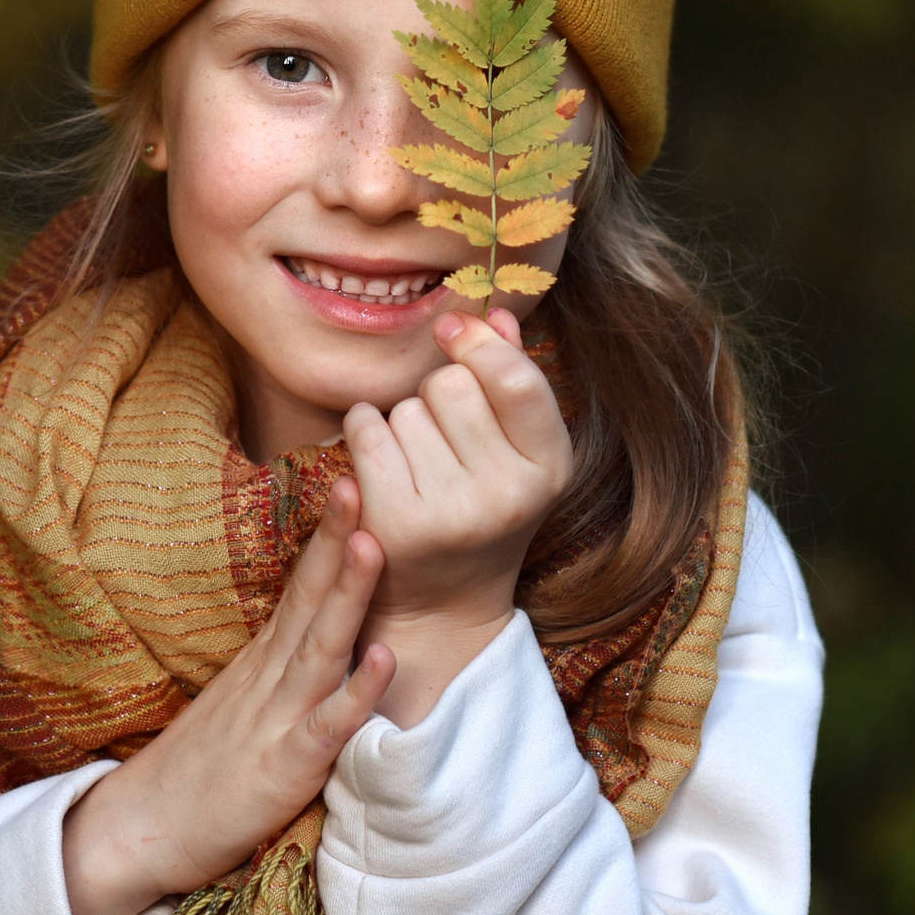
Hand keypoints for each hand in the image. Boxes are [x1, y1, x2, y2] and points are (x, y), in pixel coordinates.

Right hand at [60, 477, 393, 914]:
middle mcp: (268, 676)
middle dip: (336, 538)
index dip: (326, 535)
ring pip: (320, 646)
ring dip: (348, 594)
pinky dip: (356, 692)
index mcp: (261, 659)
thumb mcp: (239, 700)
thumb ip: (278, 662)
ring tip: (372, 542)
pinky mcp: (282, 767)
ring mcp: (274, 718)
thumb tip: (316, 620)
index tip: (352, 479)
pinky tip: (383, 660)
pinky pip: (326, 726)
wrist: (137, 830)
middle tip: (361, 478)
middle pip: (308, 597)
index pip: (299, 585)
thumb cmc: (197, 770)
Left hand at [342, 307, 573, 725]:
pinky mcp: (396, 522)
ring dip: (402, 422)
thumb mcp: (515, 450)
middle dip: (438, 395)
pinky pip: (366, 429)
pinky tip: (379, 464)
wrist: (441, 602)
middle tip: (445, 441)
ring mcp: (451, 512)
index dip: (479, 343)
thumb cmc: (481, 504)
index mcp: (549, 468)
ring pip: (405, 408)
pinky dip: (364, 431)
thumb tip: (493, 313)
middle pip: (450, 385)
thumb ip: (511, 378)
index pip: (515, 378)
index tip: (453, 329)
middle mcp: (506, 494)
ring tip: (419, 466)